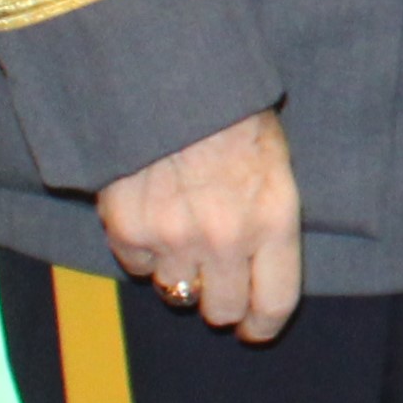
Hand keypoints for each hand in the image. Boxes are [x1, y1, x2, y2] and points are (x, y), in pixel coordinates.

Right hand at [97, 110, 300, 342]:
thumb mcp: (274, 160)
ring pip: (176, 292)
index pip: (273, 303)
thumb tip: (262, 264)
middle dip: (220, 300)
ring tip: (181, 236)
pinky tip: (151, 216)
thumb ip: (270, 217)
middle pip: (221, 309)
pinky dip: (143, 251)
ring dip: (180, 273)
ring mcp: (172, 236)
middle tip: (215, 280)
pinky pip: (136, 266)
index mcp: (272, 220)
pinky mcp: (127, 227)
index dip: (262, 325)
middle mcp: (224, 238)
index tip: (253, 328)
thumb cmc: (230, 111)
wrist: (168, 74)